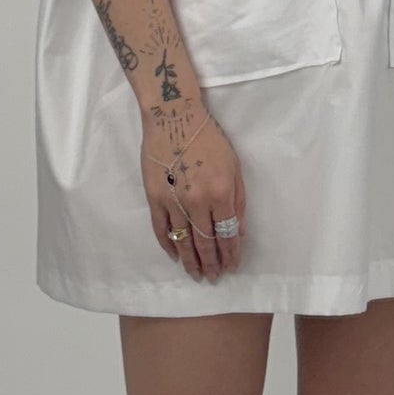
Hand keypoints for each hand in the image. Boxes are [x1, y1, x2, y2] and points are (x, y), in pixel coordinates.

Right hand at [140, 108, 245, 282]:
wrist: (174, 117)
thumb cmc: (210, 139)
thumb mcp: (234, 166)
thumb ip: (238, 200)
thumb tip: (239, 231)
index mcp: (221, 193)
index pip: (227, 234)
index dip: (230, 254)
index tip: (232, 266)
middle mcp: (198, 202)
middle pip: (206, 243)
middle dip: (211, 263)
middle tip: (213, 277)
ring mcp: (173, 201)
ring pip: (183, 240)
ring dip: (191, 261)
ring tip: (196, 274)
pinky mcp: (154, 197)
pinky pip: (161, 229)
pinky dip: (168, 245)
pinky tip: (175, 256)